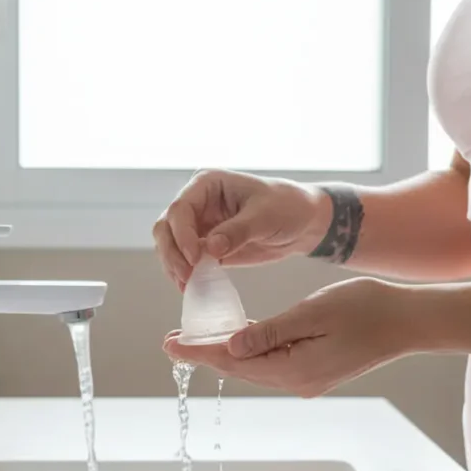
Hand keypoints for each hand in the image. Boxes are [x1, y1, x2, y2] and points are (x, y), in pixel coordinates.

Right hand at [153, 169, 324, 290]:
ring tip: (187, 285)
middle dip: (172, 252)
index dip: (182, 235)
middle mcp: (198, 202)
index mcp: (207, 184)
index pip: (180, 209)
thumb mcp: (265, 216)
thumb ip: (237, 231)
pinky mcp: (206, 245)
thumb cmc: (288, 206)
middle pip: (167, 227)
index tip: (195, 257)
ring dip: (174, 266)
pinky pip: (186, 260)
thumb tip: (209, 249)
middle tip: (186, 275)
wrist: (304, 222)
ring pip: (170, 245)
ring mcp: (200, 224)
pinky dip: (185, 274)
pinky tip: (192, 287)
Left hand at [163, 277, 414, 396]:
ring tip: (195, 338)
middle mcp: (297, 381)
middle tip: (171, 340)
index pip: (233, 361)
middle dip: (205, 353)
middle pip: (240, 367)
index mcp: (294, 369)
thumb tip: (231, 346)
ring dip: (225, 351)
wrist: (408, 321)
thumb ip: (270, 331)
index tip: (169, 345)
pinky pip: (272, 361)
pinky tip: (236, 336)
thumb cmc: (366, 309)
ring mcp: (307, 378)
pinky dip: (250, 349)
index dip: (199, 352)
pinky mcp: (314, 370)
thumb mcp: (313, 313)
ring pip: (254, 365)